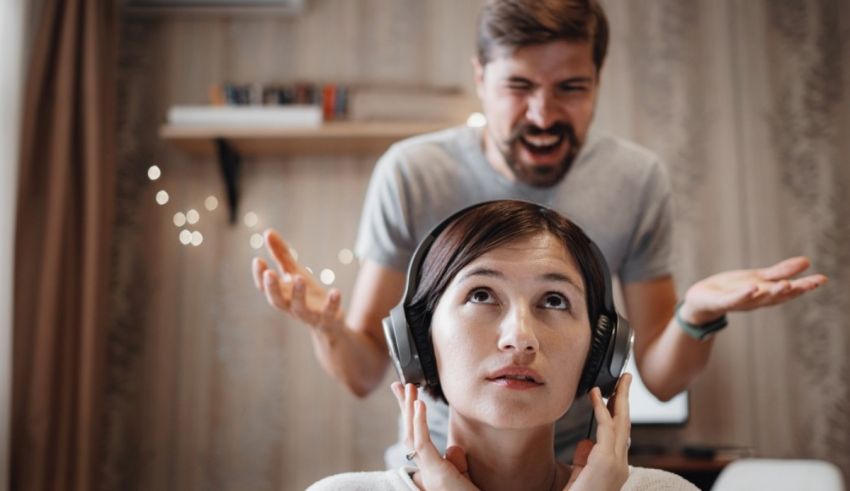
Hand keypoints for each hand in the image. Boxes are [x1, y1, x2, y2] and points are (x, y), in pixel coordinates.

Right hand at [252, 229, 343, 333]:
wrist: (328, 324)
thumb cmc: (307, 294)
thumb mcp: (294, 272)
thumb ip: (281, 255)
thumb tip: (267, 231)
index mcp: (282, 295)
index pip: (265, 288)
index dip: (259, 276)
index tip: (257, 260)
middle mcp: (292, 307)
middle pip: (277, 301)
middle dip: (272, 288)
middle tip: (269, 273)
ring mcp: (309, 314)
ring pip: (300, 308)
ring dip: (298, 294)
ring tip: (299, 277)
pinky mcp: (328, 318)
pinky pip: (329, 313)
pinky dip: (332, 303)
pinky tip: (335, 291)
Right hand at [390, 382, 476, 490]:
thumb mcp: (463, 478)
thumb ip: (456, 462)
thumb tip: (452, 448)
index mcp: (430, 470)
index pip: (416, 438)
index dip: (411, 417)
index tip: (410, 397)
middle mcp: (425, 470)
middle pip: (409, 432)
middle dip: (403, 407)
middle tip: (398, 384)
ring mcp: (428, 472)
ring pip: (412, 435)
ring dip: (410, 408)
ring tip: (410, 386)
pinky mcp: (435, 473)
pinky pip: (423, 443)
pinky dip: (420, 423)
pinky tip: (419, 405)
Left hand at [566, 374, 630, 490]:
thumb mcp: (580, 476)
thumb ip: (586, 458)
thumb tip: (587, 441)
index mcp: (616, 469)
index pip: (621, 435)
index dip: (618, 413)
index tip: (614, 395)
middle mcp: (620, 466)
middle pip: (626, 426)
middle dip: (626, 400)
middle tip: (626, 379)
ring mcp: (616, 465)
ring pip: (621, 424)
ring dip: (619, 399)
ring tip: (618, 381)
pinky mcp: (606, 463)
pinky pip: (606, 429)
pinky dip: (602, 410)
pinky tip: (597, 395)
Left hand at [680, 256, 826, 323]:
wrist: (701, 299)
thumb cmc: (732, 288)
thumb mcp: (758, 277)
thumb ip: (781, 271)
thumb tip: (807, 261)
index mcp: (766, 293)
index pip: (789, 290)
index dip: (805, 285)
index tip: (822, 279)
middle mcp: (757, 299)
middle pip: (778, 296)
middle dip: (795, 290)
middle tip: (811, 284)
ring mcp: (740, 301)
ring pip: (759, 299)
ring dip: (773, 293)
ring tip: (787, 285)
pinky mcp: (722, 301)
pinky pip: (734, 299)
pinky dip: (744, 295)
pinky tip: (752, 288)